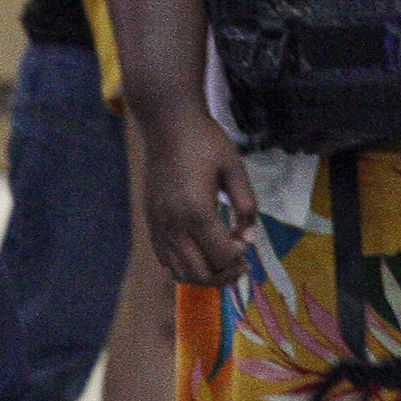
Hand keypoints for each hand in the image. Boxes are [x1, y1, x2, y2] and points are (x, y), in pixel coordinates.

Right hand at [138, 100, 257, 286]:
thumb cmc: (206, 142)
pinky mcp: (151, 223)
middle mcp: (174, 225)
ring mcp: (159, 226)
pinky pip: (166, 259)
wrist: (168, 125)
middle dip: (224, 276)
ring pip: (180, 273)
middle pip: (199, 274)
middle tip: (241, 263)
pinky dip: (185, 266)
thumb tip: (249, 236)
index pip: (222, 256)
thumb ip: (246, 205)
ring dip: (204, 276)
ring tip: (221, 262)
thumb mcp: (235, 169)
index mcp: (197, 211)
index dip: (240, 257)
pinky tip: (200, 251)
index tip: (248, 242)